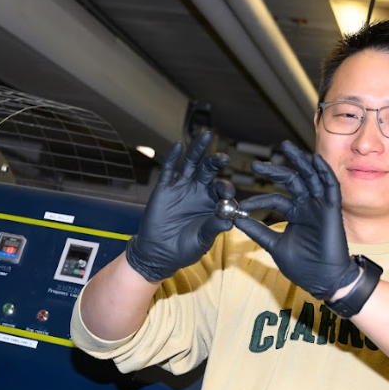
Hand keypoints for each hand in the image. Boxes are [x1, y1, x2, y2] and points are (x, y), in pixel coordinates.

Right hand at [125, 131, 234, 282]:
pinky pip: (169, 169)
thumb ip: (214, 228)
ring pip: (191, 163)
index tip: (227, 194)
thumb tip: (229, 220)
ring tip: (206, 135)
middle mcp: (199, 191)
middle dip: (216, 162)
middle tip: (224, 158)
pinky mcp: (165, 188)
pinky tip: (178, 146)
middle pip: (209, 170)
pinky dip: (172, 157)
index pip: (222, 190)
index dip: (226, 189)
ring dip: (198, 150)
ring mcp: (182, 187)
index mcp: (212, 203)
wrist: (159, 253)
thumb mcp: (202, 240)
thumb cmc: (184, 249)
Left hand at [234, 141, 358, 300]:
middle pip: (292, 181)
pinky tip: (314, 159)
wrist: (323, 280)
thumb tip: (235, 219)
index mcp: (295, 214)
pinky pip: (330, 186)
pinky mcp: (333, 210)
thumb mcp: (274, 245)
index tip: (241, 203)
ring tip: (285, 146)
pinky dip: (323, 172)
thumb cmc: (302, 266)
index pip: (275, 198)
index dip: (258, 198)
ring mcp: (320, 206)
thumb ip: (257, 231)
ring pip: (310, 177)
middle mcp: (308, 206)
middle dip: (275, 170)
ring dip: (299, 161)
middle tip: (256, 165)